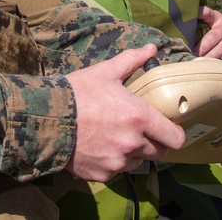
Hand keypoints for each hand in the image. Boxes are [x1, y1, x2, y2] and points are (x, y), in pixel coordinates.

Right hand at [64, 44, 185, 181]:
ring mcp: (117, 162)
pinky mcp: (102, 175)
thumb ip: (132, 60)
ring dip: (132, 153)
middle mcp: (132, 143)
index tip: (168, 129)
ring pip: (137, 163)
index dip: (174, 134)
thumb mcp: (106, 72)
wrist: (46, 118)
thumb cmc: (77, 92)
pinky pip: (116, 171)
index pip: (175, 138)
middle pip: (160, 153)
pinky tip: (98, 147)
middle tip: (140, 131)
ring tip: (114, 138)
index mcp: (139, 117)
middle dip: (154, 143)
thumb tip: (152, 47)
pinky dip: (112, 162)